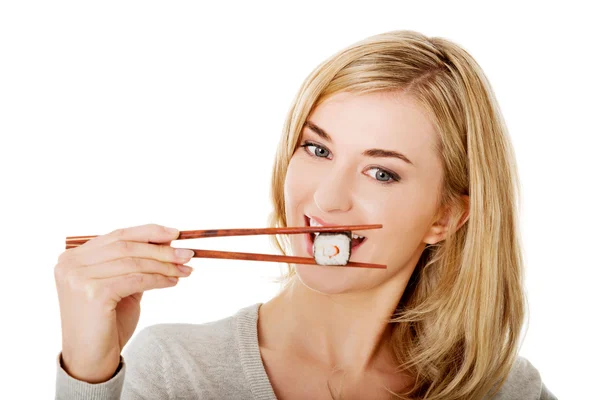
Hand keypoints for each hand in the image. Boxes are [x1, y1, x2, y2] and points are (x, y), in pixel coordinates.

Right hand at [55, 223, 193, 382]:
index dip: (149, 232)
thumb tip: (168, 243)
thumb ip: (135, 264)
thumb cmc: (106, 324)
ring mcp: (79, 278)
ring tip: (184, 270)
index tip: (176, 233)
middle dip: (161, 250)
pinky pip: (135, 279)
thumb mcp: (120, 286)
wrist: (90, 360)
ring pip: (133, 263)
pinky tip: (172, 282)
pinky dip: (158, 279)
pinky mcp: (93, 292)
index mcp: (73, 258)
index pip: (118, 235)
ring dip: (164, 265)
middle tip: (188, 254)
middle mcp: (71, 264)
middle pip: (127, 247)